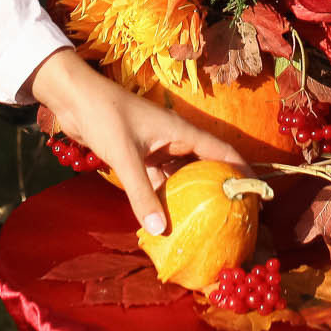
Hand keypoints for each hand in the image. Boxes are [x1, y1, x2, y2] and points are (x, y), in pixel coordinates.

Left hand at [25, 49, 248, 233]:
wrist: (73, 99)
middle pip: (205, 166)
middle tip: (233, 216)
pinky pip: (159, 181)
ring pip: (180, 176)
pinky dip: (163, 198)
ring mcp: (156, 149)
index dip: (242, 171)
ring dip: (189, 196)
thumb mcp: (125, 156)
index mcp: (180, 131)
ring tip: (204, 224)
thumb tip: (161, 231)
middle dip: (218, 189)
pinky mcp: (139, 157)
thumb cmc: (104, 116)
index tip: (258, 195)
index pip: (222, 151)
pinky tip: (165, 219)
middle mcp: (173, 140)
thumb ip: (141, 194)